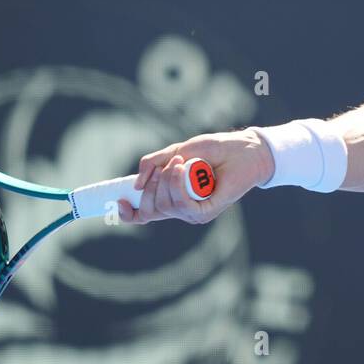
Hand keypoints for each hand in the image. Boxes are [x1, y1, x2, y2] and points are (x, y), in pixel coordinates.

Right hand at [120, 129, 272, 225]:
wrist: (244, 149)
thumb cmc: (214, 149)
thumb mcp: (178, 151)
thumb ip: (154, 163)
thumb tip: (137, 185)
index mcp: (172, 197)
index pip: (145, 215)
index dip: (128, 213)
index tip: (119, 201)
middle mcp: (181, 209)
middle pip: (151, 210)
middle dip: (151, 186)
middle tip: (165, 166)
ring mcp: (194, 212)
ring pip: (165, 206)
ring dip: (166, 181)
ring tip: (180, 162)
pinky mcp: (207, 211)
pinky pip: (182, 204)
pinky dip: (177, 185)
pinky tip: (183, 169)